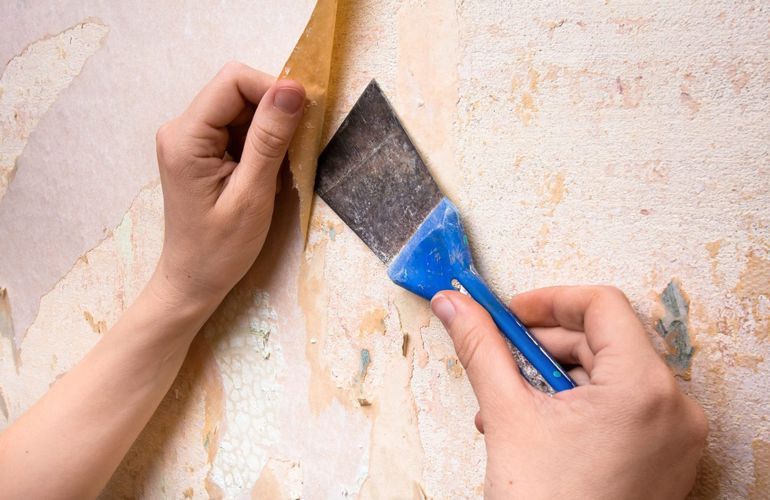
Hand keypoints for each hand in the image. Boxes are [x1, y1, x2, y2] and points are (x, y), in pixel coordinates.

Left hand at [152, 62, 304, 306]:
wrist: (194, 280)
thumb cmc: (220, 249)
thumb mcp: (252, 195)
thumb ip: (270, 139)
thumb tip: (292, 89)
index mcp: (185, 137)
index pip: (233, 81)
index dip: (272, 90)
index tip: (302, 118)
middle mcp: (181, 128)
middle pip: (237, 91)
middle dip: (272, 113)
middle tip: (292, 152)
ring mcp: (189, 138)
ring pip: (241, 109)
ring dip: (268, 131)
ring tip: (275, 170)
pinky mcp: (200, 150)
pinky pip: (237, 128)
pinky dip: (260, 143)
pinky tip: (264, 172)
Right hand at [431, 286, 707, 498]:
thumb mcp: (507, 415)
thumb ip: (481, 348)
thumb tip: (456, 305)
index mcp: (644, 388)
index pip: (602, 305)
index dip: (549, 301)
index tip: (511, 313)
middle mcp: (674, 408)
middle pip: (604, 341)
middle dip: (544, 347)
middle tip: (501, 358)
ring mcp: (674, 437)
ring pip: (610, 375)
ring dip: (554, 378)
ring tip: (510, 404)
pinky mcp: (665, 458)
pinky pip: (622, 408)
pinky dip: (578, 405)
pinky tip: (538, 424)